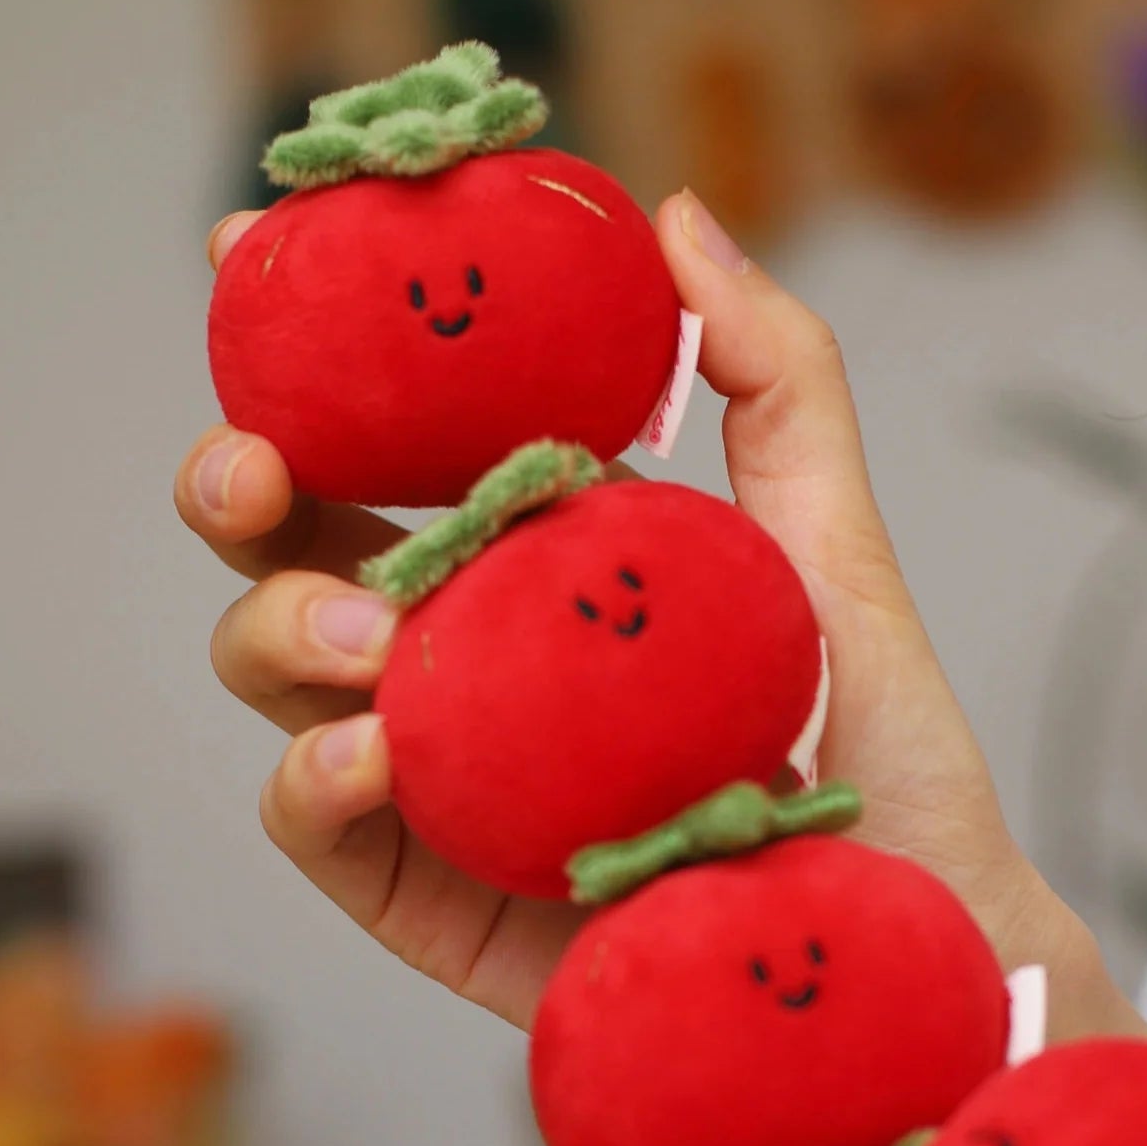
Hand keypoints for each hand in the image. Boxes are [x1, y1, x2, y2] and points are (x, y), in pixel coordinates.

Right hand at [178, 192, 1135, 1036]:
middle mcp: (458, 650)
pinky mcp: (426, 890)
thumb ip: (772, 383)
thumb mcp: (831, 549)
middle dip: (240, 488)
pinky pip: (319, 825)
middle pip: (291, 547)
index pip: (384, 437)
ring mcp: (432, 769)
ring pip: (276, 674)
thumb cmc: (872, 748)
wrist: (905, 924)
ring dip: (278, 632)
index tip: (252, 251)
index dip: (306, 350)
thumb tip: (674, 221)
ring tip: (367, 642)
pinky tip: (369, 755)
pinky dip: (312, 780)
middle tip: (258, 466)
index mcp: (525, 555)